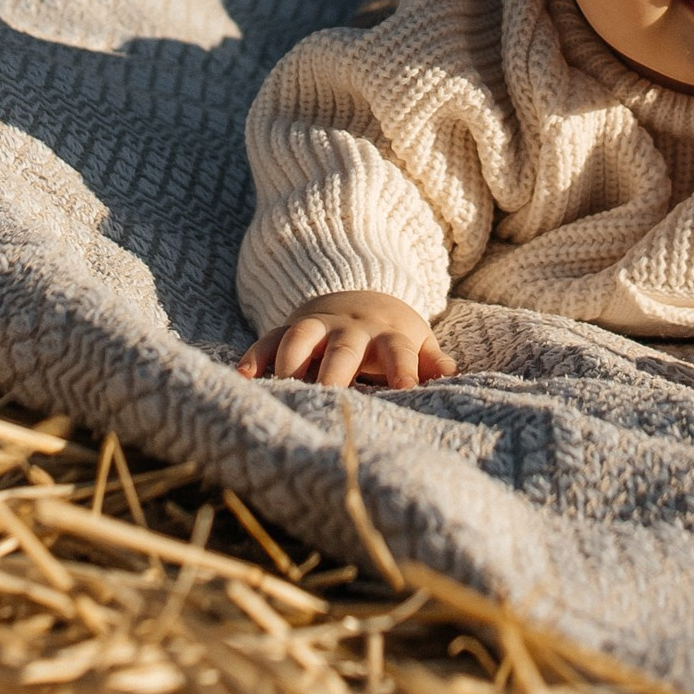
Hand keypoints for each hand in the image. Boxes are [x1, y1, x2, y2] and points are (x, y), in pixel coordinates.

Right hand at [237, 290, 452, 389]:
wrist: (357, 296)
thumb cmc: (392, 334)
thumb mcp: (417, 341)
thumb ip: (432, 360)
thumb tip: (450, 373)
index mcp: (387, 335)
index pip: (398, 350)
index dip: (404, 368)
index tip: (407, 390)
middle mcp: (349, 329)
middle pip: (343, 346)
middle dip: (336, 370)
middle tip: (331, 397)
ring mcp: (316, 327)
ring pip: (299, 336)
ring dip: (290, 358)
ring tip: (283, 386)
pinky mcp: (287, 331)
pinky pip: (266, 340)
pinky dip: (254, 357)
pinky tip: (243, 378)